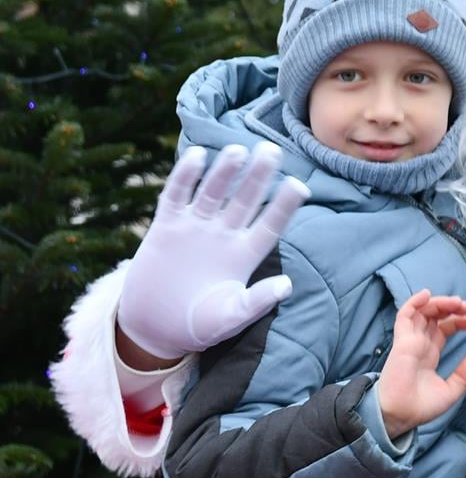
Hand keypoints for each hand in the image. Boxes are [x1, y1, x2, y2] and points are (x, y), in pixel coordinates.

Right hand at [116, 143, 309, 362]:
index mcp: (245, 255)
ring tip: (237, 149)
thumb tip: (286, 286)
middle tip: (272, 150)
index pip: (270, 224)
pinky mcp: (166, 227)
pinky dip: (185, 177)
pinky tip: (197, 156)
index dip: (284, 206)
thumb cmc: (198, 326)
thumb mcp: (230, 318)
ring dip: (225, 171)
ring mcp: (195, 228)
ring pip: (214, 192)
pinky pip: (177, 196)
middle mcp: (224, 235)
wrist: (154, 328)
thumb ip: (256, 302)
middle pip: (245, 199)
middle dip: (258, 175)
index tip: (299, 186)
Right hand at [377, 291, 465, 438]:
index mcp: (430, 354)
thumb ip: (464, 375)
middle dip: (452, 308)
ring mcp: (410, 341)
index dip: (459, 321)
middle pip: (435, 317)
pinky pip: (404, 316)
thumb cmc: (419, 407)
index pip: (444, 329)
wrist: (399, 416)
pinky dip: (414, 302)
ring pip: (422, 312)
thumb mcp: (451, 391)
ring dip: (439, 303)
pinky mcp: (402, 342)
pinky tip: (426, 295)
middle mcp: (420, 344)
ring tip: (457, 303)